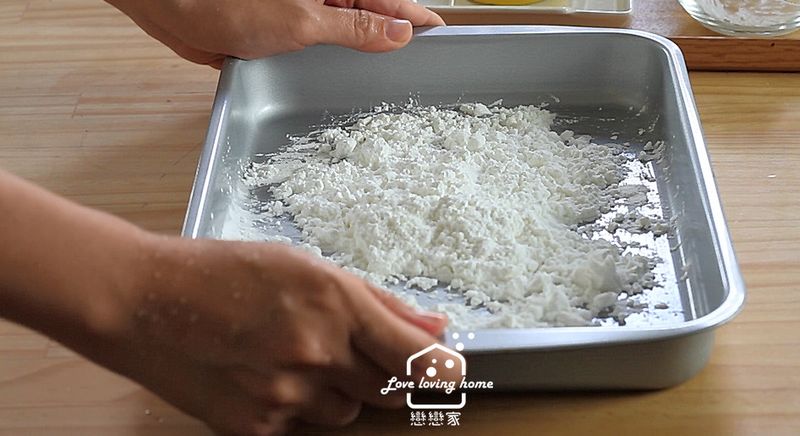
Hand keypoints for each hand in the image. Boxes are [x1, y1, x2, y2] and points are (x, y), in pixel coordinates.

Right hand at [99, 237, 450, 434]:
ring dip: (335, 391)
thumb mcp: (305, 265)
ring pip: (346, 412)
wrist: (143, 302)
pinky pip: (301, 426)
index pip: (417, 355)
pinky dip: (294, 406)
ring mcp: (286, 396)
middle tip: (346, 349)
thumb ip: (377, 301)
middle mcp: (317, 353)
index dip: (442, 368)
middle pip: (389, 392)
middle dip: (381, 375)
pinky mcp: (257, 427)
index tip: (449, 371)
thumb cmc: (223, 272)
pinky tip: (261, 374)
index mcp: (335, 302)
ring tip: (289, 356)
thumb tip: (434, 326)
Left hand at [107, 0, 444, 67]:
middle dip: (394, 44)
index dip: (418, 18)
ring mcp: (304, 18)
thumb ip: (356, 26)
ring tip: (390, 89)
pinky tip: (343, 91)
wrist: (175, 9)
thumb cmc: (231, 2)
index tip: (444, 36)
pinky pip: (319, 56)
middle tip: (422, 76)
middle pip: (372, 21)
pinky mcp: (284, 38)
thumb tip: (400, 31)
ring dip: (362, 61)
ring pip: (347, 42)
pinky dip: (331, 71)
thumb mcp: (304, 19)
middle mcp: (324, 0)